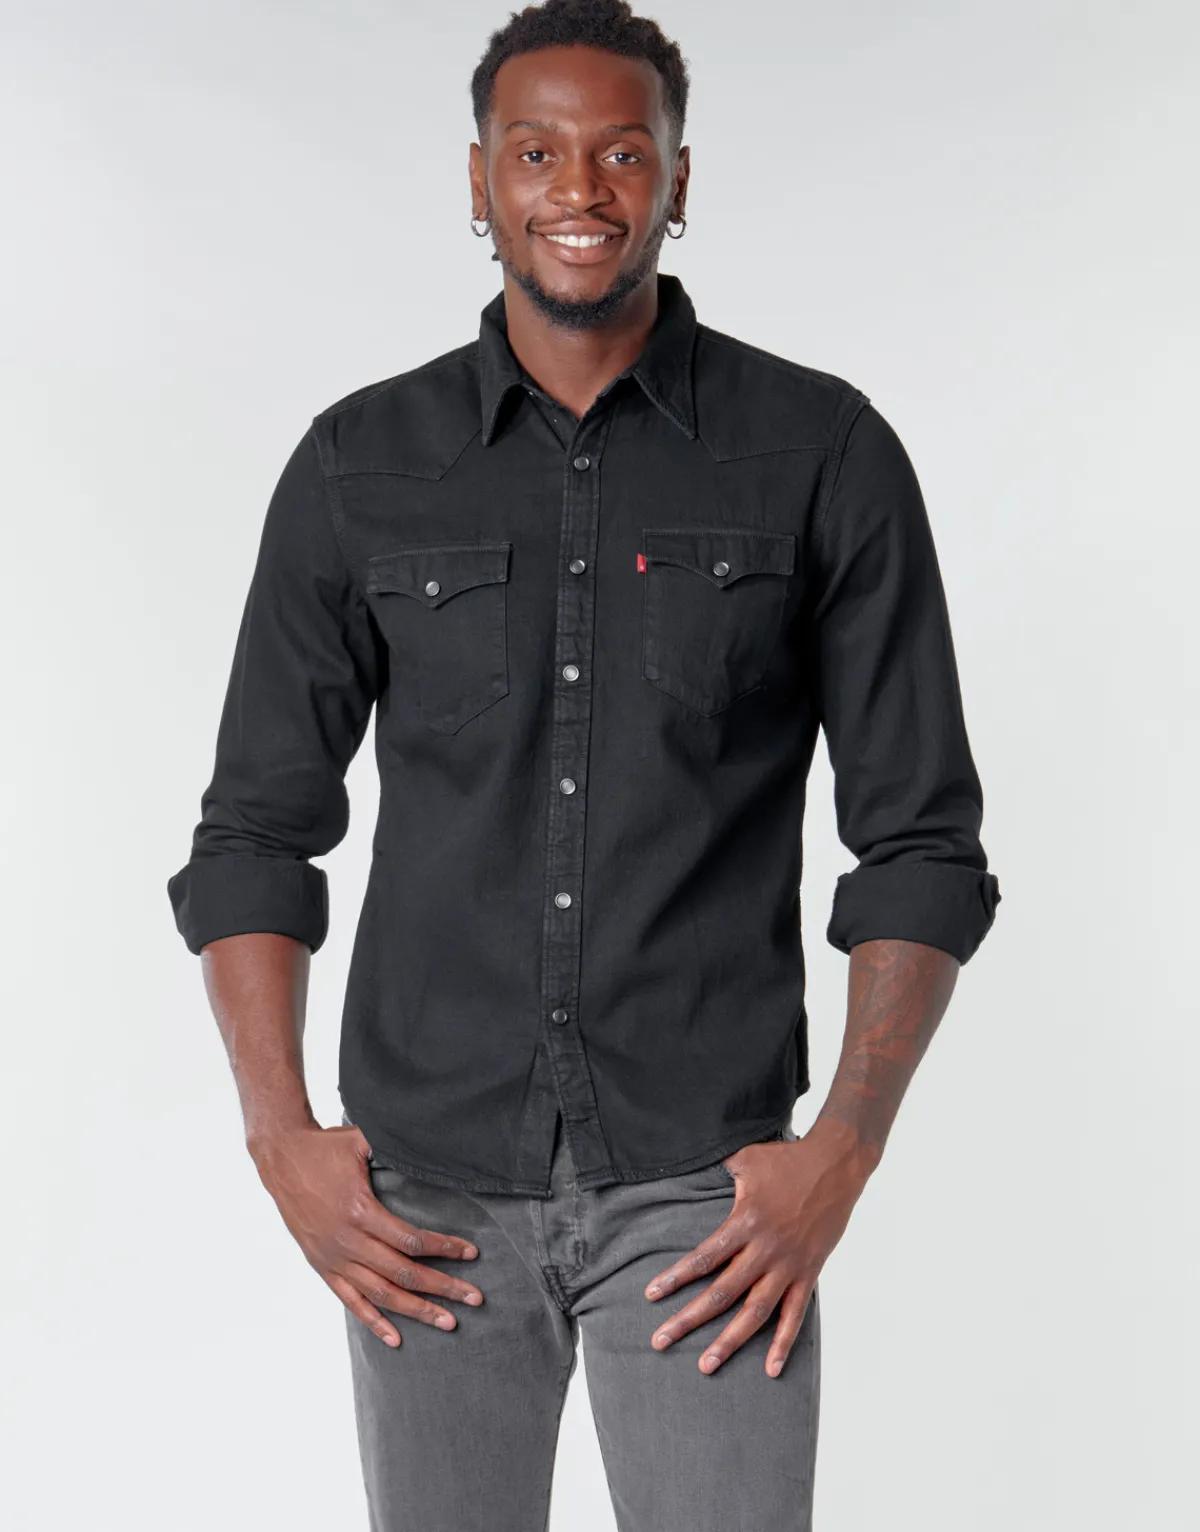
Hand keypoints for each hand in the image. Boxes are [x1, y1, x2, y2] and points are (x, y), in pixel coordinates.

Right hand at [250, 1121, 483, 1347]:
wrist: (281, 1159)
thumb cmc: (325, 1147)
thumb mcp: (360, 1139)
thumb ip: (393, 1145)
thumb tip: (430, 1141)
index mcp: (361, 1212)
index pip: (411, 1241)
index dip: (444, 1248)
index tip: (471, 1253)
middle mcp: (348, 1241)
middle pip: (403, 1273)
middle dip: (442, 1287)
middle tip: (474, 1298)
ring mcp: (334, 1258)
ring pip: (381, 1294)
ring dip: (417, 1311)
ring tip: (448, 1322)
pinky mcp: (323, 1266)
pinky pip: (351, 1302)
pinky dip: (374, 1322)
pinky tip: (396, 1339)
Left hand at [643, 1119, 877, 1376]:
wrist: (837, 1165)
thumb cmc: (787, 1159)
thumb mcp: (746, 1157)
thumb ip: (717, 1166)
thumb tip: (688, 1154)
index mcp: (744, 1222)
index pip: (704, 1258)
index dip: (676, 1278)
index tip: (651, 1296)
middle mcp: (764, 1250)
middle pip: (721, 1293)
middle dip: (689, 1319)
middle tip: (660, 1341)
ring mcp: (788, 1266)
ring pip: (754, 1313)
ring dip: (729, 1341)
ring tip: (706, 1365)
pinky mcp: (809, 1273)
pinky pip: (795, 1314)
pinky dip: (783, 1343)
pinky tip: (771, 1369)